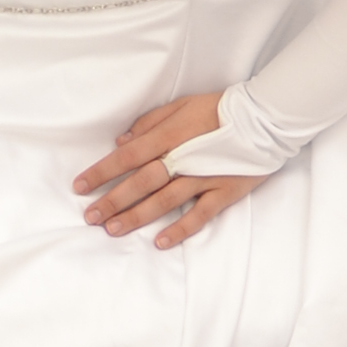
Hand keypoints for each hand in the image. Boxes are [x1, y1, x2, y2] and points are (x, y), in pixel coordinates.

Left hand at [73, 93, 263, 248]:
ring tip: (113, 229)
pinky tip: (160, 241)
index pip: (128, 156)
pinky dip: (180, 229)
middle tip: (90, 216)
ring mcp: (204, 177)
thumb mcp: (181, 105)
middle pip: (141, 182)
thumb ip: (150, 123)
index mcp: (170, 135)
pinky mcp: (224, 191)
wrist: (265, 117)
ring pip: (164, 200)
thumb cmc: (220, 109)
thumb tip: (122, 142)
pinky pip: (200, 214)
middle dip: (112, 200)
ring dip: (137, 216)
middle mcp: (183, 158)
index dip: (102, 172)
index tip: (81, 186)